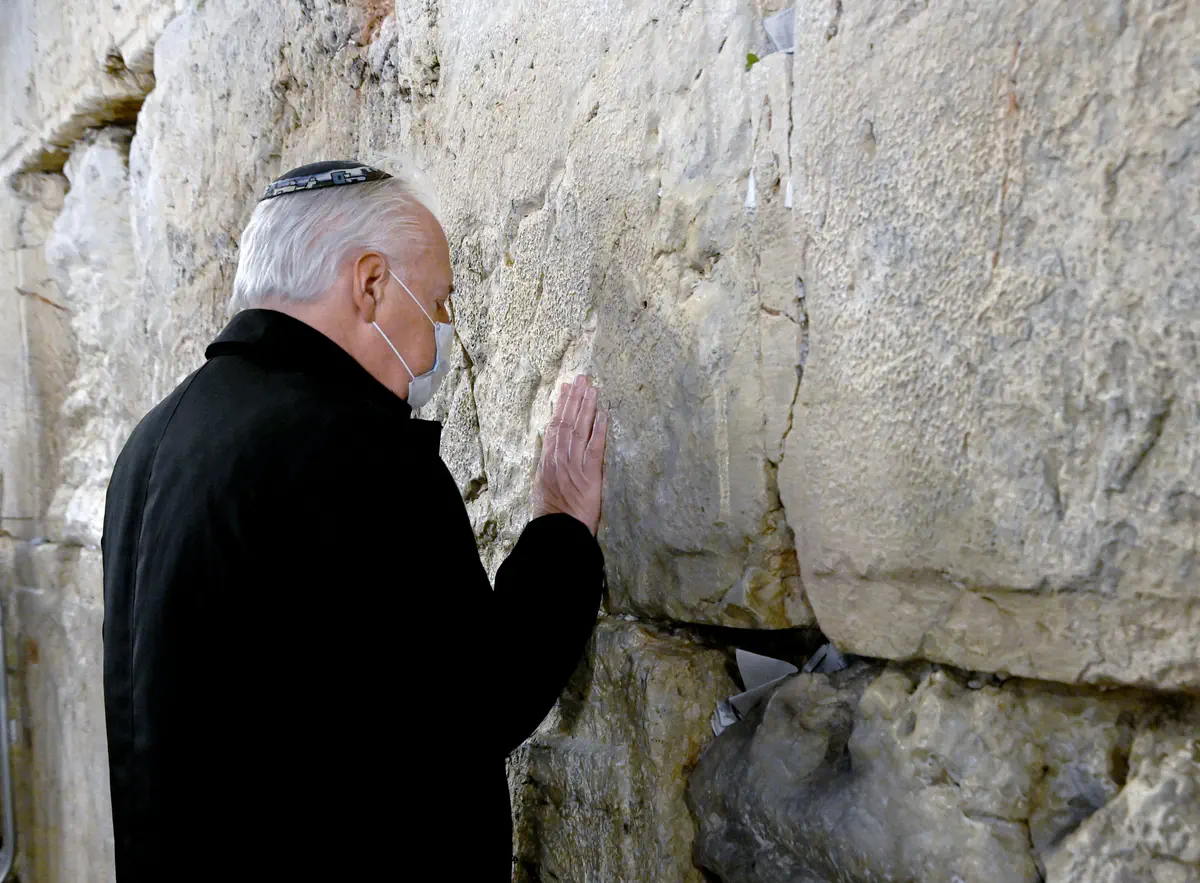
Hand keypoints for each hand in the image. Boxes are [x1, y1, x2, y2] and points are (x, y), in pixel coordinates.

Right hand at [531, 375, 608, 534]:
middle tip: (580, 378)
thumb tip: (551, 456)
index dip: (560, 407)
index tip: (565, 389)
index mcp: (547, 463)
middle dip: (574, 399)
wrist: (558, 534)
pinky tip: (603, 414)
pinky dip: (598, 430)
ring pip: (579, 430)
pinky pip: (594, 448)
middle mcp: (558, 460)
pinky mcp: (589, 476)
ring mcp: (573, 466)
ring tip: (592, 388)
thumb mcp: (542, 490)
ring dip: (586, 407)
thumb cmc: (552, 518)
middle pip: (566, 422)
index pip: (554, 428)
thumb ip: (548, 471)